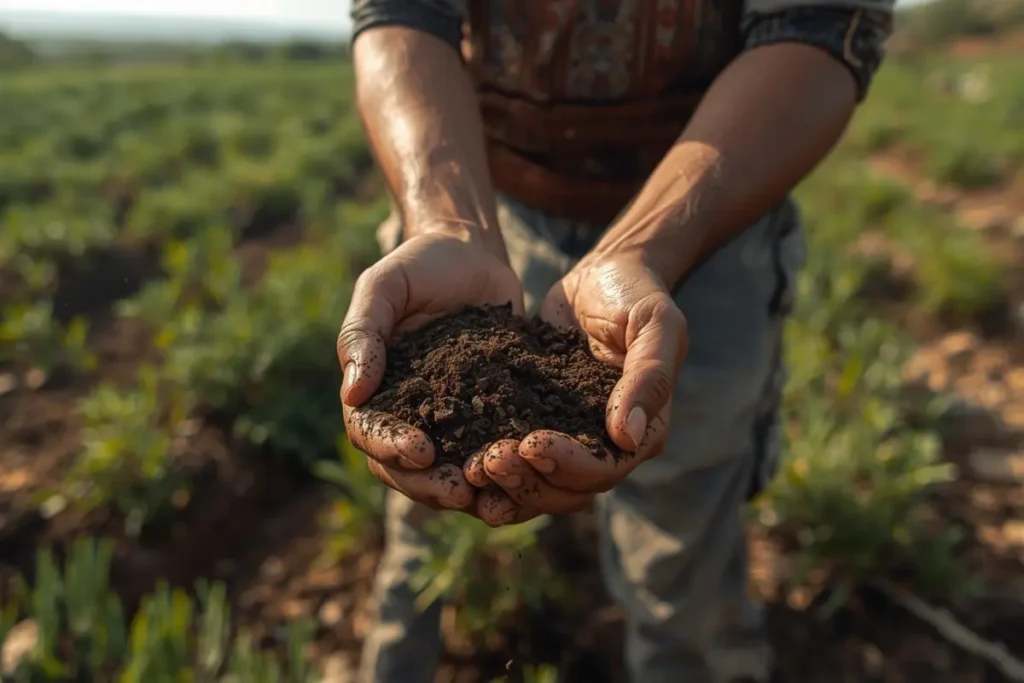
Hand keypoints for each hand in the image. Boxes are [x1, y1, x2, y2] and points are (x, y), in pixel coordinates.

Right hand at [338, 229, 523, 512]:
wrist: (473, 254)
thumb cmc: (419, 265)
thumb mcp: (384, 287)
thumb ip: (363, 333)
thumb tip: (352, 393)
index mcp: (373, 392)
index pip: (371, 433)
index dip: (391, 448)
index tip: (421, 450)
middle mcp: (408, 416)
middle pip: (407, 470)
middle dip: (431, 484)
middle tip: (460, 490)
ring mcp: (450, 422)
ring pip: (451, 473)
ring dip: (470, 490)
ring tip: (494, 494)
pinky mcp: (491, 418)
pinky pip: (494, 454)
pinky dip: (506, 473)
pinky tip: (528, 478)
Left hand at [466, 253, 687, 524]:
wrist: (604, 273)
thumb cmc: (637, 294)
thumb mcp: (655, 323)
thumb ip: (649, 376)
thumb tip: (628, 438)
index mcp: (643, 432)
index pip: (605, 469)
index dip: (568, 466)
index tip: (530, 444)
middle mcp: (607, 447)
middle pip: (567, 490)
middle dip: (527, 483)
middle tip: (486, 461)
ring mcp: (571, 439)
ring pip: (538, 485)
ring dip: (504, 486)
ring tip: (467, 470)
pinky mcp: (537, 422)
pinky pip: (516, 459)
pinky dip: (489, 467)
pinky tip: (458, 461)